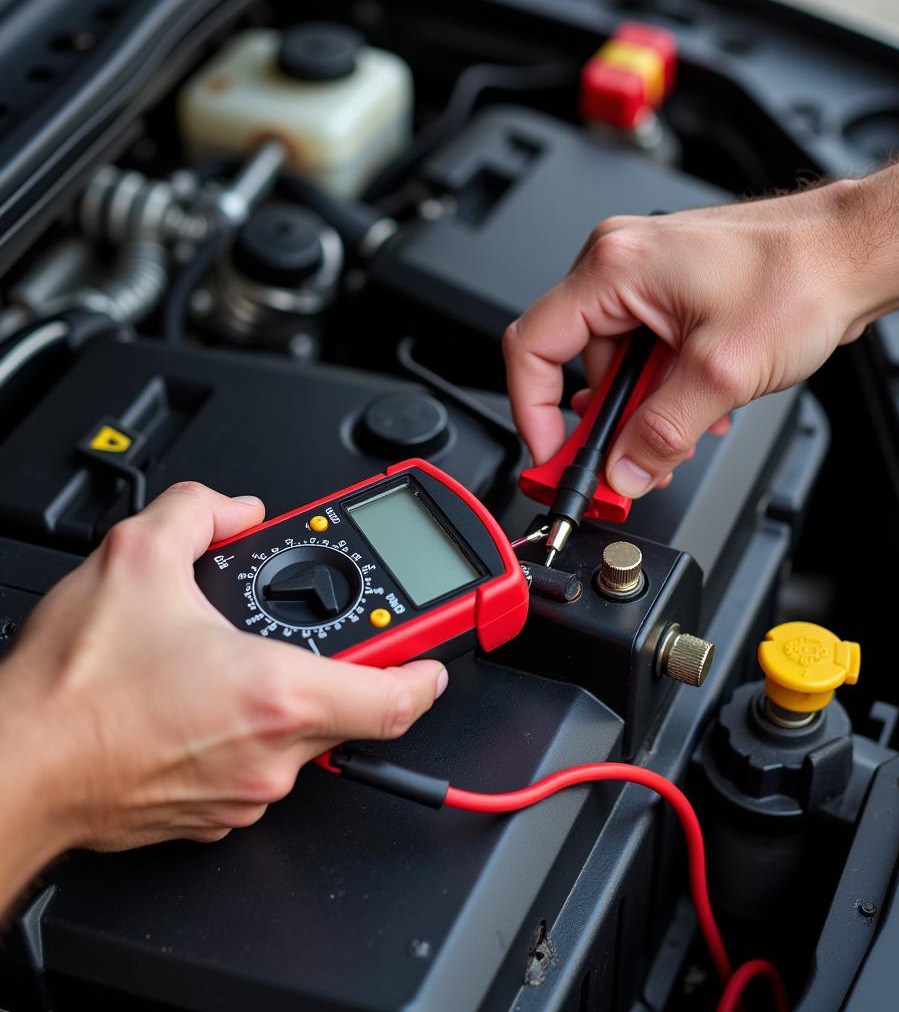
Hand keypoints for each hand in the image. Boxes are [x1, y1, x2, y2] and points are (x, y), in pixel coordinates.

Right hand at [0, 482, 445, 904]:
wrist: (15, 767)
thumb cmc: (72, 689)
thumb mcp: (137, 557)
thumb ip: (198, 510)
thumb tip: (230, 508)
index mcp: (278, 695)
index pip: (398, 699)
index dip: (425, 672)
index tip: (430, 656)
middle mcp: (272, 757)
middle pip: (349, 713)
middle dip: (341, 669)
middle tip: (318, 635)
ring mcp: (244, 796)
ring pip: (300, 743)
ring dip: (289, 700)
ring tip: (244, 660)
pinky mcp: (212, 818)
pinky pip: (257, 770)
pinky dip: (251, 735)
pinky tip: (208, 702)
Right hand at [503, 185, 866, 497]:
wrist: (857, 252)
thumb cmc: (802, 276)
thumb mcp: (722, 372)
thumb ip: (662, 432)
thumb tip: (623, 471)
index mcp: (614, 267)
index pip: (533, 347)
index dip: (534, 411)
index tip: (553, 455)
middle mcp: (621, 263)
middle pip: (574, 361)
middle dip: (602, 422)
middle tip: (622, 465)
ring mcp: (646, 275)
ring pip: (614, 364)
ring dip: (641, 410)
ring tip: (682, 433)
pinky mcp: (671, 291)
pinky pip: (644, 351)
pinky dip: (662, 389)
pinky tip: (699, 407)